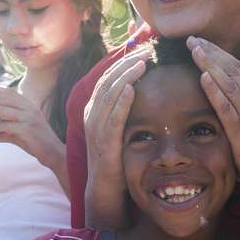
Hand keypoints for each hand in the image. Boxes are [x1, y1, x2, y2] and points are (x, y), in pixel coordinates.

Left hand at [0, 83, 62, 171]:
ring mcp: (29, 117)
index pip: (8, 91)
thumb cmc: (36, 143)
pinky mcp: (27, 129)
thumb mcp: (20, 131)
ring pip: (1, 111)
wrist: (54, 154)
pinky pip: (4, 126)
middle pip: (2, 98)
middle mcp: (29, 108)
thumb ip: (6, 127)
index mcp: (28, 105)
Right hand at [83, 49, 148, 226]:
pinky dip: (121, 101)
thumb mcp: (119, 128)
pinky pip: (112, 118)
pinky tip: (132, 88)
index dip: (124, 61)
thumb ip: (125, 109)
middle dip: (127, 63)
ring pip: (109, 94)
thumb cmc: (117, 157)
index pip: (109, 77)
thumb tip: (140, 88)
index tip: (142, 49)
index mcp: (95, 109)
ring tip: (142, 62)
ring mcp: (96, 128)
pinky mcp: (104, 143)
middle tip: (147, 50)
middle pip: (108, 80)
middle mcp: (92, 115)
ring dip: (126, 76)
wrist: (106, 190)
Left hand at [187, 36, 239, 204]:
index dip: (218, 52)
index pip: (235, 66)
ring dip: (210, 64)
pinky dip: (214, 90)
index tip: (201, 41)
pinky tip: (203, 78)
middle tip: (192, 39)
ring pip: (227, 82)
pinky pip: (226, 106)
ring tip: (195, 50)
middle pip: (230, 69)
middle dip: (210, 52)